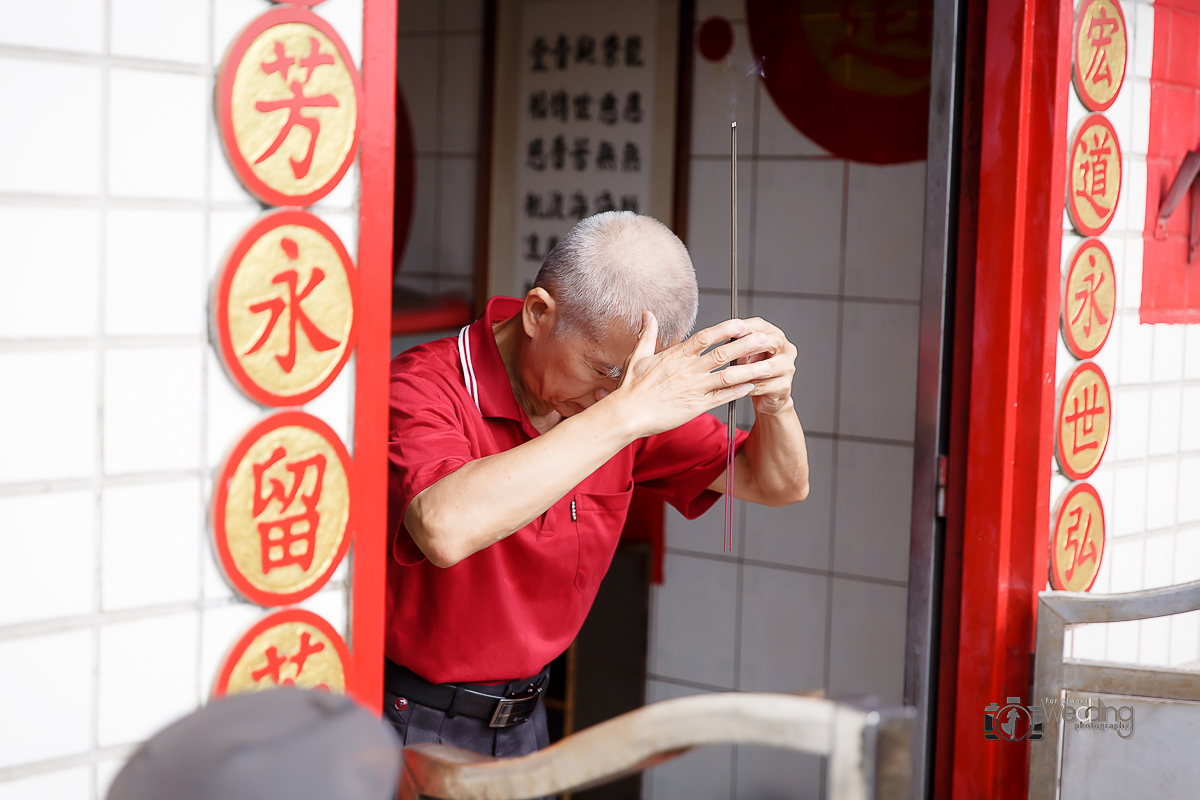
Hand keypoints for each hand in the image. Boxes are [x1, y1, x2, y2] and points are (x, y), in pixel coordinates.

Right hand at [607, 312, 771, 437]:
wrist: (627, 414)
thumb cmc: (630, 387)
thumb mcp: (637, 356)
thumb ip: (647, 334)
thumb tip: (647, 314)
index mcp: (676, 355)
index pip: (706, 337)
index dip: (726, 329)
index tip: (742, 323)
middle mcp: (688, 370)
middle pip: (723, 353)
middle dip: (745, 345)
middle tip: (764, 338)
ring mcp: (694, 388)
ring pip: (727, 375)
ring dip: (749, 368)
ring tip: (767, 364)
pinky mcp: (696, 406)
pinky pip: (722, 397)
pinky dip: (738, 391)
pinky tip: (752, 386)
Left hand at [733, 317, 796, 415]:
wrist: (766, 397)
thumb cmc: (754, 372)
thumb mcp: (744, 355)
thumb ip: (737, 346)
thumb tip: (723, 340)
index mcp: (776, 337)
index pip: (763, 326)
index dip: (746, 327)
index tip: (731, 329)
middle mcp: (786, 350)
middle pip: (774, 341)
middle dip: (752, 345)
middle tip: (734, 351)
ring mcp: (787, 369)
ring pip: (767, 368)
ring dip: (746, 371)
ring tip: (729, 374)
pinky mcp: (784, 387)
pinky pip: (764, 386)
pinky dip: (748, 387)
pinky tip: (737, 388)